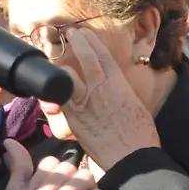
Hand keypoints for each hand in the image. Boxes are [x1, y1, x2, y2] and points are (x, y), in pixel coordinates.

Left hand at [51, 28, 160, 169]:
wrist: (132, 156)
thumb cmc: (140, 136)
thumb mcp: (135, 107)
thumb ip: (121, 94)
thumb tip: (115, 92)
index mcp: (119, 84)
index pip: (104, 56)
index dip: (93, 42)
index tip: (85, 33)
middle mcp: (101, 87)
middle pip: (86, 57)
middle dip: (77, 42)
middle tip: (70, 33)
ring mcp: (85, 99)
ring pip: (68, 73)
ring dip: (61, 63)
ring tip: (55, 57)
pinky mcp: (73, 115)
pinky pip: (59, 96)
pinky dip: (54, 88)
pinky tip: (48, 83)